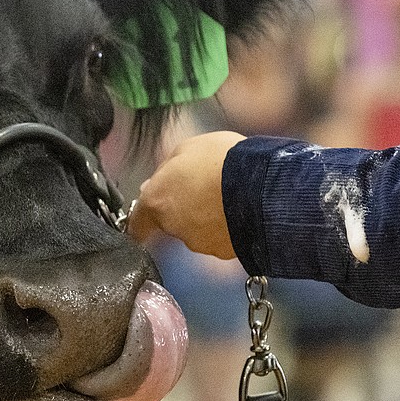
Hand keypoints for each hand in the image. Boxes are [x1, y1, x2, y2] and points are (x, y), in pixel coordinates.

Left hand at [127, 131, 244, 258]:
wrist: (262, 185)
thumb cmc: (223, 160)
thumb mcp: (187, 148)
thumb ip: (168, 169)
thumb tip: (160, 180)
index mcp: (157, 201)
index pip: (137, 223)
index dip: (142, 221)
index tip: (144, 220)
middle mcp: (174, 227)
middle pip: (171, 223)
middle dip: (183, 210)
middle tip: (204, 190)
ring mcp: (200, 242)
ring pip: (197, 232)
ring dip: (207, 219)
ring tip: (228, 198)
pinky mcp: (224, 252)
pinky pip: (221, 239)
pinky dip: (226, 229)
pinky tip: (240, 211)